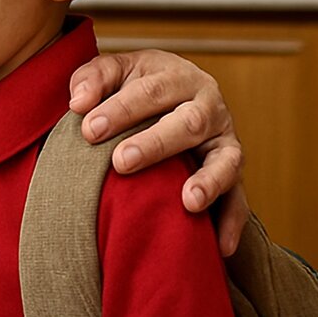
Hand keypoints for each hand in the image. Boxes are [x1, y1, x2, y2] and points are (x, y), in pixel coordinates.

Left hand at [67, 49, 248, 254]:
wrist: (174, 89)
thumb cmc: (134, 83)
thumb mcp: (114, 70)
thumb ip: (92, 79)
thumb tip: (78, 103)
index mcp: (176, 76)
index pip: (149, 91)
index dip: (119, 110)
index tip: (89, 130)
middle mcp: (207, 105)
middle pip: (188, 122)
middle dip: (155, 144)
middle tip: (121, 162)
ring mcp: (224, 139)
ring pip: (225, 160)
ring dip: (209, 182)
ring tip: (188, 202)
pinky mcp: (233, 170)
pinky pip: (239, 197)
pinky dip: (232, 221)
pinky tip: (221, 247)